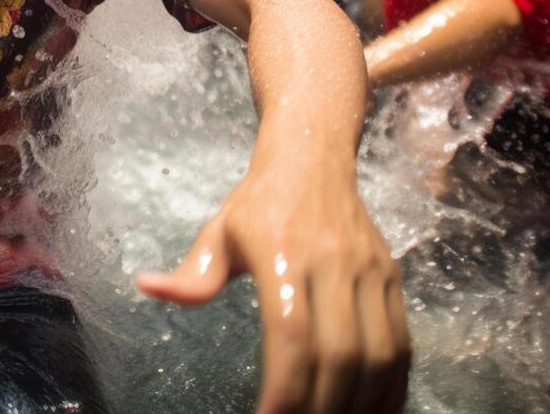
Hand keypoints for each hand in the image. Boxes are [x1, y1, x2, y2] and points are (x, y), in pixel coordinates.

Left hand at [137, 167, 408, 412]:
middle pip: (339, 354)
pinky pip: (402, 345)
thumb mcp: (218, 233)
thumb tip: (148, 288)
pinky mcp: (392, 280)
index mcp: (282, 254)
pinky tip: (371, 410)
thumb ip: (192, 275)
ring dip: (360, 404)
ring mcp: (368, 273)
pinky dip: (391, 386)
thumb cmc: (259, 203)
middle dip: (321, 407)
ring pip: (379, 354)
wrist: (313, 160)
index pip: (291, 335)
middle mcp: (332, 264)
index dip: (285, 389)